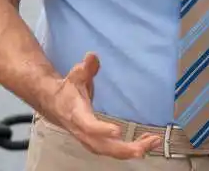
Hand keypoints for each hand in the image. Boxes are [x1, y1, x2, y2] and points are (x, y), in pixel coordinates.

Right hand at [45, 52, 160, 158]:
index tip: (117, 131)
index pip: (88, 126)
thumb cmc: (68, 90)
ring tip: (153, 142)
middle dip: (124, 149)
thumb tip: (92, 56)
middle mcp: (83, 132)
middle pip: (102, 146)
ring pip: (110, 151)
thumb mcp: (75, 76)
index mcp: (78, 115)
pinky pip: (113, 150)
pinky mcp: (97, 142)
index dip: (101, 130)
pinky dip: (130, 150)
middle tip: (145, 146)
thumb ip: (85, 68)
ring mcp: (90, 140)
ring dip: (132, 151)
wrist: (55, 105)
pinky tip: (147, 143)